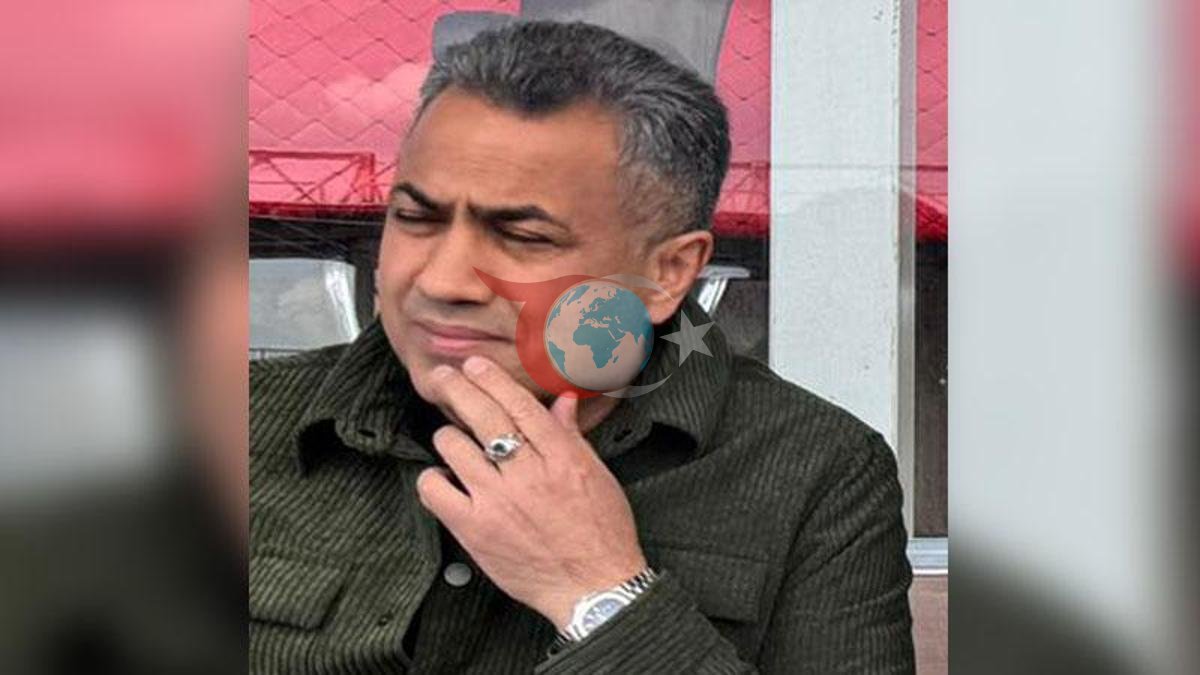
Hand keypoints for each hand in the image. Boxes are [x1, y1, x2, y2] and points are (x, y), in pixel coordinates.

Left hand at [415, 355, 646, 628]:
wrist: (594, 587)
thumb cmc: (602, 533)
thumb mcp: (598, 476)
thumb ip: (572, 436)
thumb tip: (562, 401)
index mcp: (562, 457)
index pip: (519, 405)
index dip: (491, 379)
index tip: (474, 365)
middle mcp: (527, 474)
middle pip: (483, 416)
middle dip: (458, 388)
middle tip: (444, 377)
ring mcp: (497, 501)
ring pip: (453, 446)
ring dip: (448, 436)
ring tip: (451, 439)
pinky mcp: (474, 530)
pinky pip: (435, 490)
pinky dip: (433, 478)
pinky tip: (442, 477)